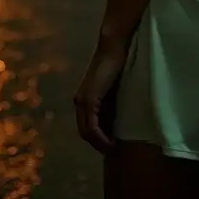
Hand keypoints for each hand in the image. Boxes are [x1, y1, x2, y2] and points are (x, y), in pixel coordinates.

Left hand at [74, 36, 128, 153]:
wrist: (113, 47)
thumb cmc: (117, 63)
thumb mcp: (114, 88)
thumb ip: (111, 101)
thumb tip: (119, 118)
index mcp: (84, 99)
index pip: (87, 126)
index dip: (98, 138)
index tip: (111, 145)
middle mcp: (79, 101)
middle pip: (85, 132)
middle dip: (98, 144)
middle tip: (113, 151)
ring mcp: (82, 101)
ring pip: (87, 132)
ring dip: (99, 144)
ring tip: (113, 149)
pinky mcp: (89, 99)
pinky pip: (91, 127)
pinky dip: (100, 138)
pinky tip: (111, 143)